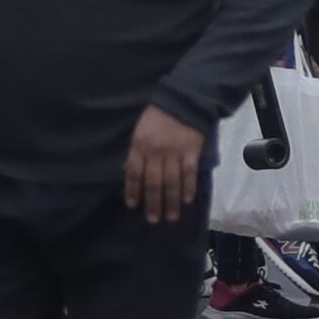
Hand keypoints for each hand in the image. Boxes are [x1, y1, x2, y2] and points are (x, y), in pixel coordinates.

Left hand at [124, 105, 208, 223]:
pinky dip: (188, 188)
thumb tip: (127, 172)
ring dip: (171, 202)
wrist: (183, 99)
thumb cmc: (158, 116)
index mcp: (140, 146)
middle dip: (153, 203)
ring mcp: (174, 152)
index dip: (132, 190)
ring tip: (171, 216)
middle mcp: (155, 152)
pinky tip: (187, 200)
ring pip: (172, 182)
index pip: (133, 173)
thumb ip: (135, 152)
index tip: (132, 205)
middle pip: (153, 183)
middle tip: (153, 219)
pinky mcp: (191, 151)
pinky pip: (189, 173)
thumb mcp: (139, 131)